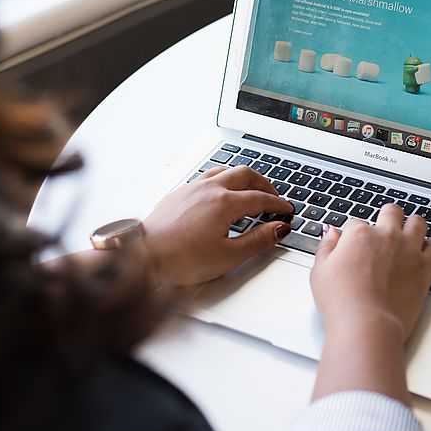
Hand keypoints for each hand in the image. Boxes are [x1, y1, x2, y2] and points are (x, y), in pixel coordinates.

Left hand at [143, 165, 293, 285]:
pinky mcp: (178, 193)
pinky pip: (206, 177)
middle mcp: (209, 189)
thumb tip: (278, 229)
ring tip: (249, 189)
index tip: (286, 210)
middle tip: (273, 195)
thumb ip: (257, 240)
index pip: (260, 198)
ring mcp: (191, 188)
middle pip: (245, 175)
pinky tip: (219, 193)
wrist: (144, 256)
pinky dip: (222, 180)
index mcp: (224, 203)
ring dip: (242, 178)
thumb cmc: (181, 259)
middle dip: (264, 184)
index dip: (277, 204)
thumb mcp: (228, 256)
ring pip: (224, 171)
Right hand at [308, 204, 430, 403]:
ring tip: (408, 232)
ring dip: (412, 225)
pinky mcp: (424, 268)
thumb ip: (326, 247)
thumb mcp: (320, 271)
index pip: (356, 223)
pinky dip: (430, 247)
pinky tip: (423, 251)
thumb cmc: (341, 301)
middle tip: (384, 226)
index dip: (353, 234)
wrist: (367, 324)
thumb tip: (331, 233)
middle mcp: (386, 236)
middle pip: (391, 212)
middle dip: (387, 216)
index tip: (352, 245)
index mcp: (360, 234)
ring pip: (418, 223)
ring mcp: (408, 250)